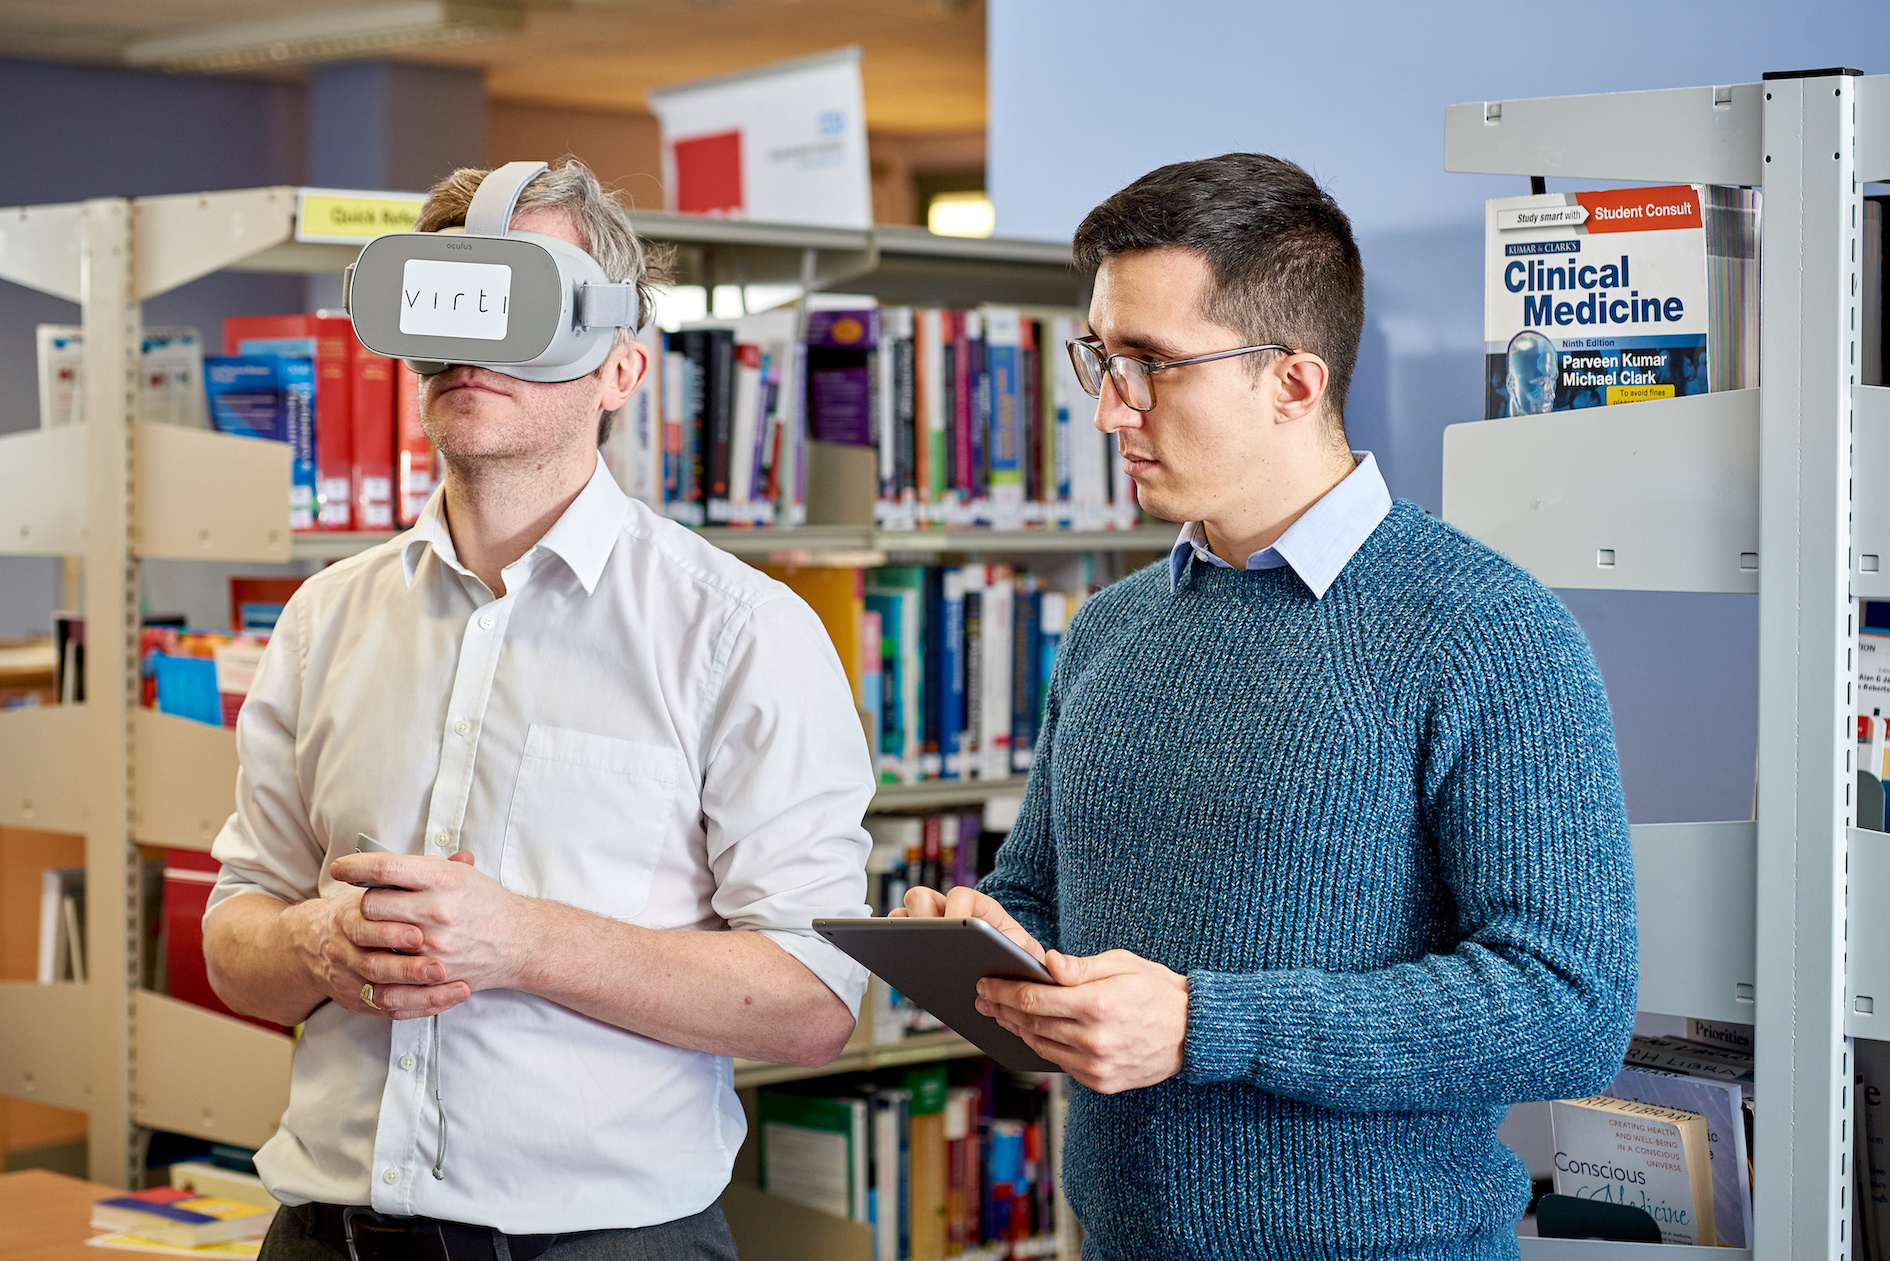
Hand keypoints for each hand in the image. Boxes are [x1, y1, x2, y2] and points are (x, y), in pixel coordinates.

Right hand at [284, 884, 467, 1021]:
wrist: (309, 945)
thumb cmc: (358, 912)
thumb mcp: (376, 889)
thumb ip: (417, 875)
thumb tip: (466, 856)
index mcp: (350, 913)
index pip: (366, 914)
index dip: (390, 927)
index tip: (420, 931)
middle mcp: (345, 946)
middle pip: (373, 960)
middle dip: (406, 965)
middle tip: (439, 966)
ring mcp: (350, 975)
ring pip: (381, 988)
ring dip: (418, 990)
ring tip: (454, 986)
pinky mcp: (358, 998)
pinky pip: (389, 1007)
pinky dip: (419, 1006)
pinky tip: (447, 1000)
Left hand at [329, 850, 528, 995]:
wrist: (521, 941)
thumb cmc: (487, 903)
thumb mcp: (459, 874)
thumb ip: (420, 868)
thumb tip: (378, 865)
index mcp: (442, 879)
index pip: (385, 868)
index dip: (355, 866)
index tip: (340, 868)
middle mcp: (436, 909)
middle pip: (372, 904)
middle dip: (366, 902)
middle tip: (372, 903)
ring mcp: (434, 944)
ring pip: (376, 937)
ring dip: (373, 931)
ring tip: (382, 927)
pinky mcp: (434, 972)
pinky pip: (390, 969)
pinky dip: (381, 961)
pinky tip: (382, 955)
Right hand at [893, 885, 1043, 961]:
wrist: (1011, 976)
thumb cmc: (1017, 957)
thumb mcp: (1024, 949)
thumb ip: (1020, 945)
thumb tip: (1010, 947)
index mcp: (976, 907)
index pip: (959, 895)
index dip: (954, 911)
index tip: (956, 928)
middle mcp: (948, 912)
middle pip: (919, 897)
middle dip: (920, 916)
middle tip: (929, 940)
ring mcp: (931, 928)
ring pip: (902, 917)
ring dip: (903, 932)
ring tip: (911, 955)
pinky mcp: (918, 948)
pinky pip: (897, 942)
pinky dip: (896, 951)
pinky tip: (906, 971)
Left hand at [977, 949, 1188, 1093]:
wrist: (1191, 1032)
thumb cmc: (1156, 990)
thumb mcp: (1121, 964)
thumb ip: (1080, 967)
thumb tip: (1047, 963)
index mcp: (1098, 1005)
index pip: (1034, 999)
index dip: (1004, 991)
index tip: (986, 983)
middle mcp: (1095, 1040)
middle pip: (1031, 1025)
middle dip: (1002, 1009)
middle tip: (983, 997)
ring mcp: (1097, 1066)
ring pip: (1041, 1046)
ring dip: (1016, 1029)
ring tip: (1001, 1013)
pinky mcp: (1100, 1082)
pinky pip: (1059, 1064)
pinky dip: (1041, 1047)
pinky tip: (1030, 1033)